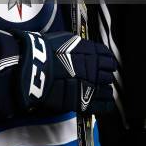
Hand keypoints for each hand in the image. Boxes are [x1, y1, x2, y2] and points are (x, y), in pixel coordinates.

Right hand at [0, 29, 115, 117]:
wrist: (36, 67)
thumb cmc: (47, 51)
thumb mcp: (66, 40)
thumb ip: (79, 46)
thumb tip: (83, 48)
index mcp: (92, 52)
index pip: (109, 58)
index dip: (107, 62)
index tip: (105, 64)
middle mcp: (95, 69)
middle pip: (108, 74)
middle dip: (104, 76)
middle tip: (99, 78)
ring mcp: (91, 86)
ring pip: (108, 90)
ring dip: (105, 90)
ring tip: (101, 91)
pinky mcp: (84, 102)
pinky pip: (103, 105)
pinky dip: (105, 104)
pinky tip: (103, 103)